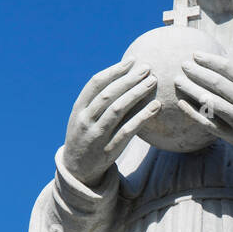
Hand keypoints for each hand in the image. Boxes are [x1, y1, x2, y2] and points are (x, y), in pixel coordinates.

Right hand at [62, 61, 159, 187]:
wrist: (77, 170)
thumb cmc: (86, 136)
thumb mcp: (83, 118)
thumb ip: (97, 101)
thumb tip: (123, 77)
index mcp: (78, 109)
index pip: (96, 84)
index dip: (114, 71)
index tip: (131, 61)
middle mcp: (85, 120)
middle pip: (108, 94)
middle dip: (129, 79)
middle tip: (147, 68)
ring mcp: (96, 135)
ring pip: (118, 110)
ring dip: (136, 93)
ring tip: (152, 82)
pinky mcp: (109, 150)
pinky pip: (128, 130)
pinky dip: (142, 117)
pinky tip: (155, 106)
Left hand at [174, 49, 232, 165]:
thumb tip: (223, 52)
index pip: (229, 67)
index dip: (210, 59)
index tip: (195, 53)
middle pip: (217, 83)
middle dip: (197, 72)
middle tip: (183, 64)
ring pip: (211, 102)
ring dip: (192, 90)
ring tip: (178, 80)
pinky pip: (209, 123)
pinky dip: (194, 113)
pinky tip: (182, 103)